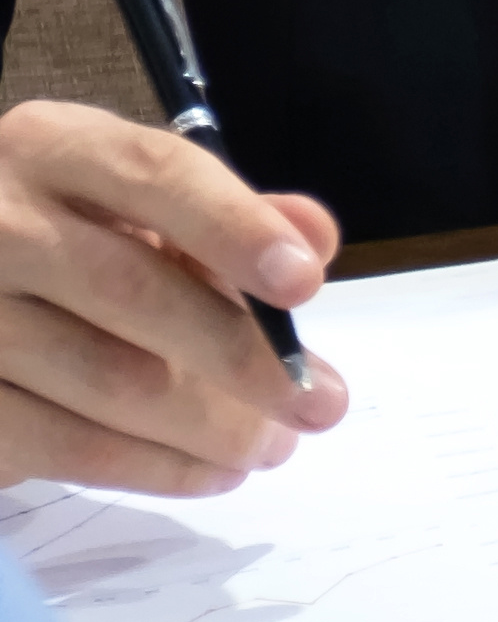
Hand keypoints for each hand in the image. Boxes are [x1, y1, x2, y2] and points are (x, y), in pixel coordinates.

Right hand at [0, 95, 346, 496]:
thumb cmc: (73, 234)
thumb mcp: (139, 204)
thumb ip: (229, 217)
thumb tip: (313, 238)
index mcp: (53, 148)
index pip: (155, 176)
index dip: (235, 229)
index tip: (306, 285)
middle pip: (131, 290)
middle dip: (241, 356)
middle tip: (319, 404)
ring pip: (103, 379)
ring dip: (207, 427)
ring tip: (271, 447)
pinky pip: (58, 443)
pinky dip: (148, 467)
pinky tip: (206, 473)